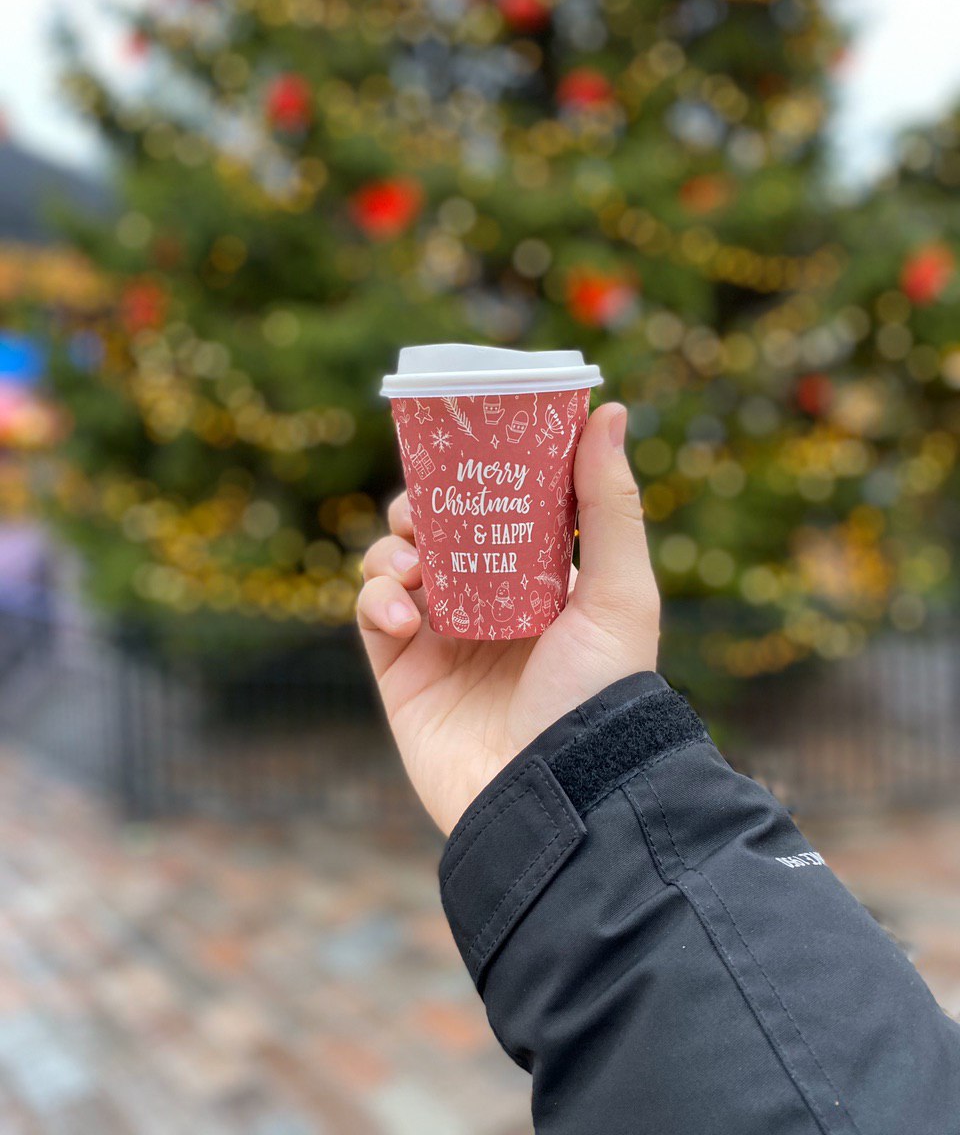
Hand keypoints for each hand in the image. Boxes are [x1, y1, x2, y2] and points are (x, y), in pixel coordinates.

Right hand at [357, 403, 660, 834]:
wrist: (555, 799)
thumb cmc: (599, 694)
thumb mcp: (619, 591)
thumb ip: (609, 503)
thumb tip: (610, 410)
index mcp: (544, 583)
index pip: (502, 510)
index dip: (480, 474)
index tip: (463, 442)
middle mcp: (492, 606)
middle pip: (441, 531)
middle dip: (425, 507)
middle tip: (424, 506)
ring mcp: (445, 640)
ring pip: (398, 564)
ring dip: (394, 550)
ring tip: (414, 566)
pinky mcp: (403, 675)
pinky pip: (373, 615)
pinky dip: (377, 600)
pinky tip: (405, 617)